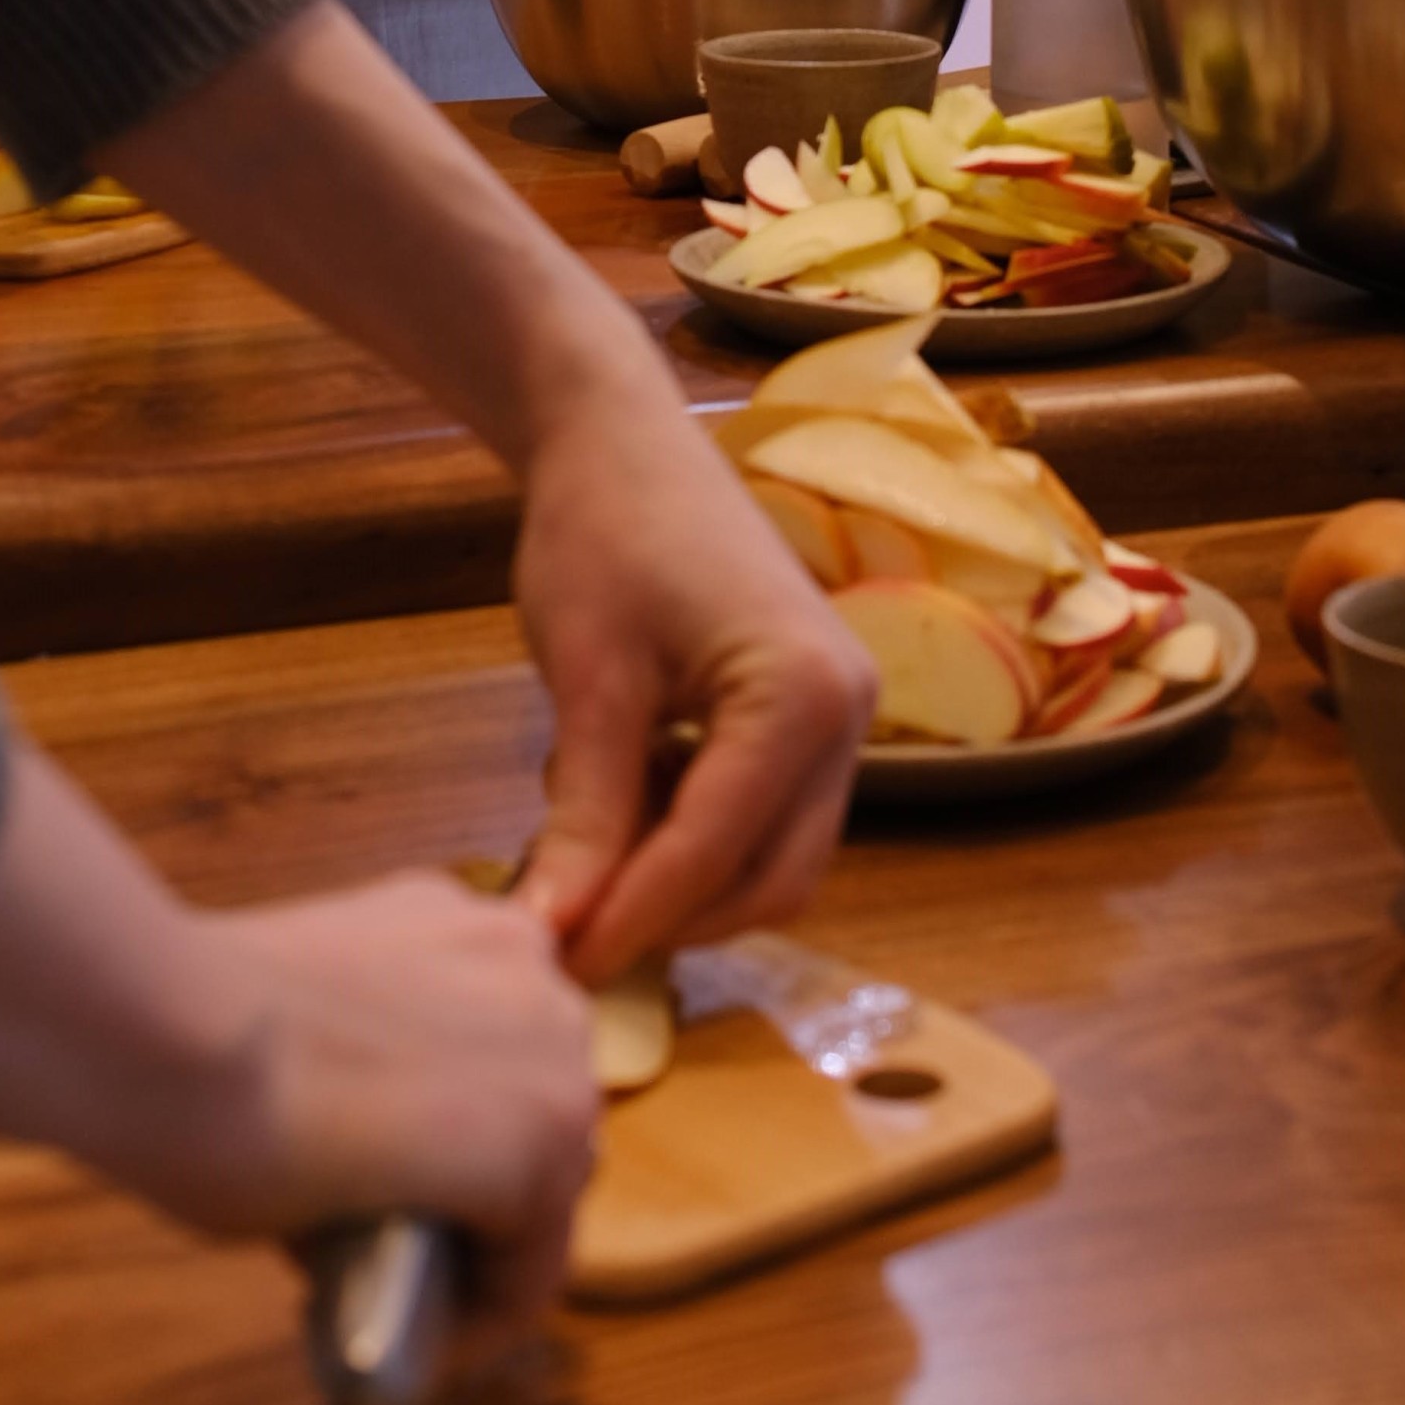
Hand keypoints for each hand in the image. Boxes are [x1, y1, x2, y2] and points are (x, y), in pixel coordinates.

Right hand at [0, 758, 594, 1354]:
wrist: (161, 1029)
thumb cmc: (157, 1007)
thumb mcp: (243, 985)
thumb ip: (295, 1000)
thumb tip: (201, 1020)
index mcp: (446, 915)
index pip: (490, 1035)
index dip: (439, 1122)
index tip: (377, 1172)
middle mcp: (517, 963)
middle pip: (520, 1121)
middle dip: (450, 1192)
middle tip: (342, 1227)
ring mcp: (544, 1047)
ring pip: (534, 1196)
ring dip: (460, 1253)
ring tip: (357, 1272)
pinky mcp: (542, 1135)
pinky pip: (538, 1264)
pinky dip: (482, 1311)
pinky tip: (403, 1318)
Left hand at [512, 406, 875, 984]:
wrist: (623, 439)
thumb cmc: (602, 532)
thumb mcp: (587, 680)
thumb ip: (584, 813)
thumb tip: (555, 931)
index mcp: (805, 696)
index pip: (717, 850)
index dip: (632, 918)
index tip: (554, 965)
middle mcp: (850, 715)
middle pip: (774, 879)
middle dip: (673, 919)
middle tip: (570, 937)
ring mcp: (841, 718)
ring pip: (773, 858)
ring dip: (682, 880)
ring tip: (583, 851)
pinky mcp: (812, 716)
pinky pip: (764, 814)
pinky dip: (694, 835)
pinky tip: (617, 800)